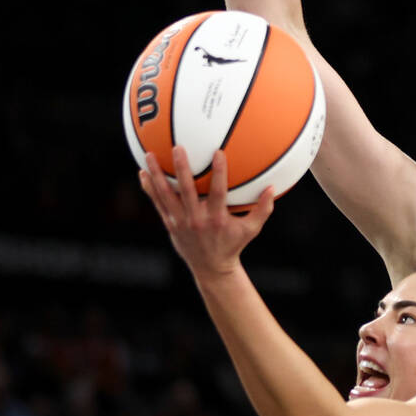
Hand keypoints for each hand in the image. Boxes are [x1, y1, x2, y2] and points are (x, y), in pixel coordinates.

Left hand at [140, 146, 274, 280]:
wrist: (210, 268)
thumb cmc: (233, 245)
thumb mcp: (251, 230)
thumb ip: (263, 210)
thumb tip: (273, 188)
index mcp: (217, 219)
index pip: (217, 192)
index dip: (218, 173)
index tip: (218, 152)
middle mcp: (196, 219)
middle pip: (187, 191)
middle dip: (181, 168)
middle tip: (177, 147)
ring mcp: (180, 222)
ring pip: (166, 195)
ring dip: (157, 175)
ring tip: (149, 156)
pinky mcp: (170, 224)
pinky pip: (157, 203)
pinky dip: (149, 189)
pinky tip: (142, 173)